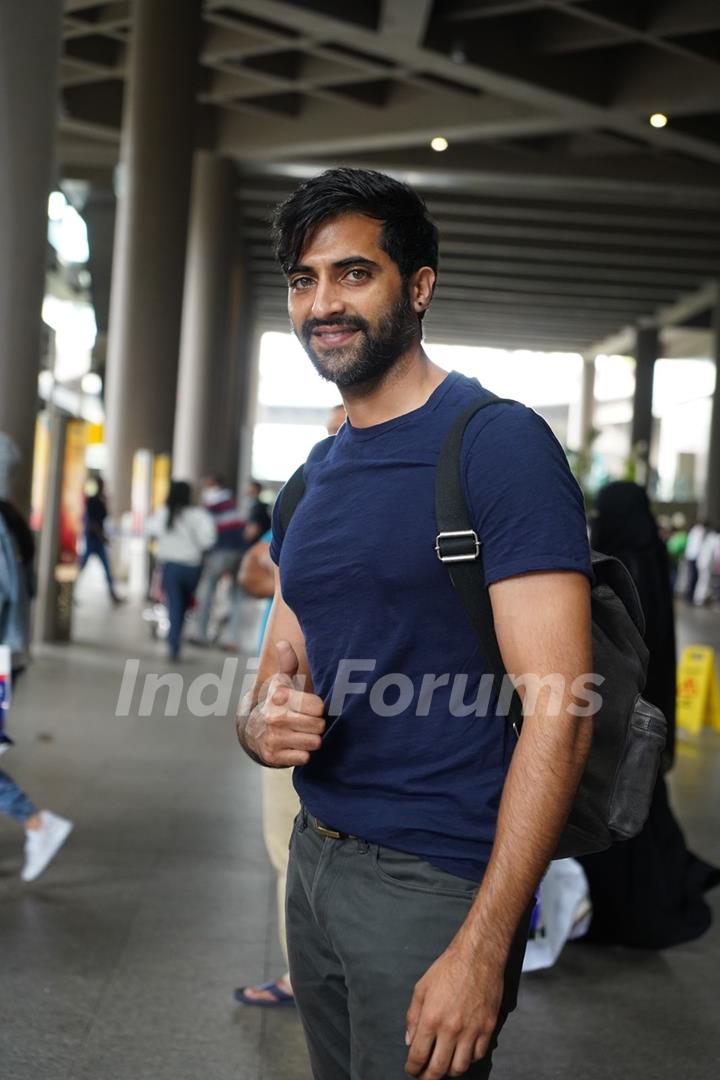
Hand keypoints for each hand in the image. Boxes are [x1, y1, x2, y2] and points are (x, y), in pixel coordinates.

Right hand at [243, 640, 324, 767]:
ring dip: (311, 740)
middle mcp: (276, 717)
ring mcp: (274, 738)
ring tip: (302, 733)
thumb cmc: (277, 703)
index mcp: (280, 697)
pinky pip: (304, 758)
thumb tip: (282, 643)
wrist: (254, 730)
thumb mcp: (281, 682)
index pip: (319, 707)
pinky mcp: (273, 756)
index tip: (310, 707)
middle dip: (317, 725)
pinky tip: (295, 745)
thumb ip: (288, 663)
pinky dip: (303, 754)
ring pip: (314, 743)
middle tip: (307, 721)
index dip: (318, 708)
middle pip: (319, 725)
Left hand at [404, 938, 503, 1078]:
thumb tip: (409, 1040)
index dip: (412, 1068)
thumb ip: (413, 1016)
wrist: (478, 956)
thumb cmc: (449, 968)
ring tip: (443, 1066)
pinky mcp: (488, 1028)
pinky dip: (469, 1059)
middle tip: (425, 1076)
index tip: (411, 1070)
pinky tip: (462, 1052)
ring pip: (460, 1067)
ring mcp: (472, 1031)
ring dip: (449, 1071)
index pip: (418, 1056)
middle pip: (438, 1069)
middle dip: (428, 1078)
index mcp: (431, 1018)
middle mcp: (451, 1029)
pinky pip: (478, 1055)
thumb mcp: (421, 988)